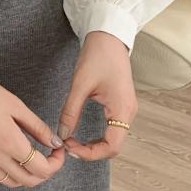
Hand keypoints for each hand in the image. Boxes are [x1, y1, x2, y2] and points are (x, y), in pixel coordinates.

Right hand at [0, 67, 65, 187]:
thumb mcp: (16, 106)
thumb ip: (37, 127)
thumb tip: (54, 142)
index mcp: (11, 142)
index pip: (42, 169)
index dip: (56, 163)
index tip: (57, 150)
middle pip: (29, 181)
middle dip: (45, 172)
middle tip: (48, 157)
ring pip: (11, 183)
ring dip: (26, 176)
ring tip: (29, 159)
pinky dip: (5, 175)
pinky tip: (8, 161)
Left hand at [58, 30, 136, 159]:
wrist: (109, 37)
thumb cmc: (97, 56)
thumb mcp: (80, 84)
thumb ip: (71, 111)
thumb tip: (62, 134)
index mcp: (122, 109)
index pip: (112, 146)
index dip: (90, 153)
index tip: (69, 147)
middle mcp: (128, 112)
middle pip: (114, 146)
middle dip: (90, 151)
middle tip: (67, 145)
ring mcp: (126, 109)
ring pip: (113, 139)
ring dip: (94, 145)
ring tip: (72, 140)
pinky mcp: (121, 104)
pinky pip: (113, 129)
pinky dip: (98, 136)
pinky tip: (81, 132)